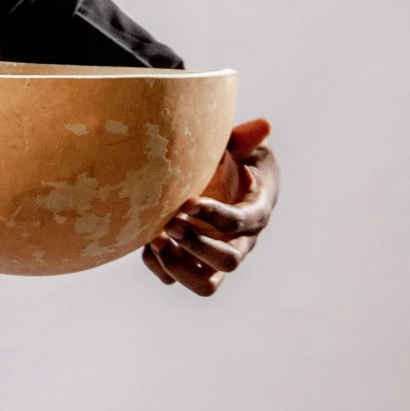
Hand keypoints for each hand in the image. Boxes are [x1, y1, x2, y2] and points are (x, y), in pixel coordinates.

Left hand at [142, 118, 278, 296]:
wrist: (213, 182)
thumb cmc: (229, 161)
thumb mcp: (238, 147)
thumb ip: (244, 139)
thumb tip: (263, 126)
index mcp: (254, 213)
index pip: (239, 223)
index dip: (214, 215)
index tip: (186, 202)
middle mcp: (239, 244)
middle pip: (228, 262)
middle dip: (198, 245)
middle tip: (170, 224)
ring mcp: (214, 260)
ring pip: (204, 285)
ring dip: (178, 267)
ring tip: (155, 241)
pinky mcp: (191, 266)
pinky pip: (175, 279)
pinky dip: (158, 266)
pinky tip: (146, 241)